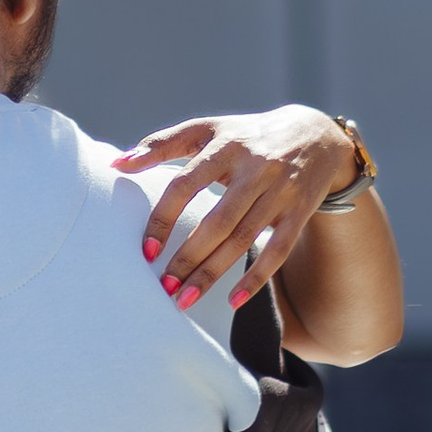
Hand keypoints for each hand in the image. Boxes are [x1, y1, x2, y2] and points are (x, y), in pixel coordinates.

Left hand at [111, 106, 359, 311]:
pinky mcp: (300, 210)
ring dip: (213, 274)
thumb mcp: (207, 130)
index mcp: (225, 145)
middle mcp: (254, 167)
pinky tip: (233, 301)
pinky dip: (256, 277)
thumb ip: (161, 144)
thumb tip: (116, 163)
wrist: (315, 134)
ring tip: (185, 300)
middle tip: (163, 287)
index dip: (164, 219)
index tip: (145, 252)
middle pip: (217, 221)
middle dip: (188, 258)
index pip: (186, 185)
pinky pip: (279, 250)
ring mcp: (280, 190)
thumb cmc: (244, 136)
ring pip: (243, 239)